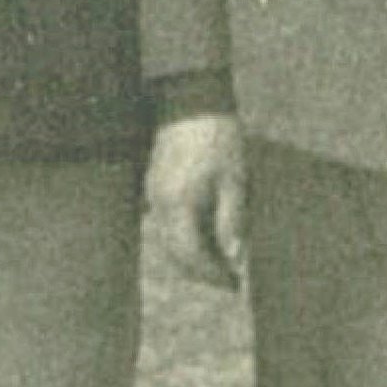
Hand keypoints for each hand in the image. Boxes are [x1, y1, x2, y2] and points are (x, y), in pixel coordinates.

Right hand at [146, 112, 247, 290]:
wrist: (191, 102)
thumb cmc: (219, 140)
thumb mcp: (235, 181)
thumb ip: (231, 220)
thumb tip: (234, 256)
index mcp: (178, 203)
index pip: (190, 255)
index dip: (212, 274)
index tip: (234, 283)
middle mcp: (159, 203)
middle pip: (174, 253)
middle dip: (201, 271)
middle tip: (230, 279)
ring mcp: (152, 193)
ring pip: (167, 240)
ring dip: (192, 256)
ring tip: (221, 261)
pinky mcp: (153, 185)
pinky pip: (165, 223)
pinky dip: (183, 237)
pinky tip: (206, 236)